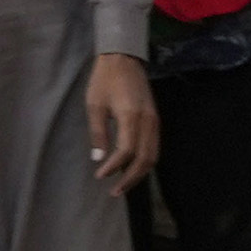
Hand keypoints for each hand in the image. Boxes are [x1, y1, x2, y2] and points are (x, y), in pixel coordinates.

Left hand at [83, 51, 157, 188]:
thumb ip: (98, 132)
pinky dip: (145, 161)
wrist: (123, 59)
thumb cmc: (104, 80)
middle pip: (145, 159)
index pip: (126, 151)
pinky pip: (154, 147)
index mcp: (131, 117)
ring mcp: (155, 121)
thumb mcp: (94, 105)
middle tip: (115, 191)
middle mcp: (148, 122)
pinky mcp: (155, 120)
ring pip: (153, 156)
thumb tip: (98, 158)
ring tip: (123, 184)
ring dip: (139, 173)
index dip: (113, 167)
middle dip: (130, 178)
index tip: (100, 176)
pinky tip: (132, 167)